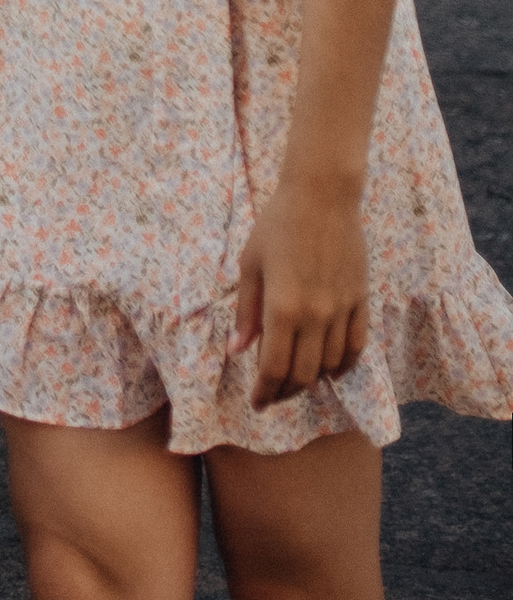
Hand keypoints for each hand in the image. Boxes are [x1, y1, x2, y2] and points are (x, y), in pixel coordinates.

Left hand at [231, 170, 369, 404]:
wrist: (322, 196)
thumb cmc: (278, 224)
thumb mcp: (250, 264)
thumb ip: (246, 311)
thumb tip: (238, 350)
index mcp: (282, 307)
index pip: (274, 368)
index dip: (264, 392)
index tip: (256, 403)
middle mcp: (315, 315)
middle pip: (303, 375)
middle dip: (285, 392)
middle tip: (273, 396)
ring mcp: (342, 310)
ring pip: (331, 365)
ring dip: (313, 381)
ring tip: (296, 382)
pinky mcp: (361, 301)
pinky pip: (357, 346)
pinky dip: (344, 366)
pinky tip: (331, 370)